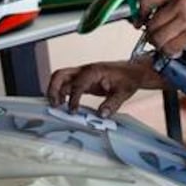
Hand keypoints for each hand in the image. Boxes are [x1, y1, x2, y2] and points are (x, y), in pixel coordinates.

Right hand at [46, 59, 164, 116]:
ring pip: (60, 77)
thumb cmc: (128, 79)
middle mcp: (84, 70)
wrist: (132, 71)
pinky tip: (62, 103)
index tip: (72, 111)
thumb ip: (112, 104)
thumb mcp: (123, 93)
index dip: (73, 99)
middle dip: (53, 89)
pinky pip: (66, 83)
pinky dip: (60, 91)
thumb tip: (101, 115)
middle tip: (55, 105)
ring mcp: (81, 74)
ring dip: (54, 90)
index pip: (77, 84)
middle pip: (60, 74)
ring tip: (56, 106)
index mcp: (94, 71)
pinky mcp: (82, 79)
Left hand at [137, 0, 185, 55]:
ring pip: (158, 37)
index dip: (139, 13)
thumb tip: (153, 11)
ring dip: (159, 44)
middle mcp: (179, 3)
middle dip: (151, 33)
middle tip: (156, 37)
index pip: (146, 0)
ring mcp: (185, 20)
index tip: (140, 21)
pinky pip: (170, 48)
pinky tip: (176, 50)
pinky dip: (170, 52)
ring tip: (165, 45)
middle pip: (152, 23)